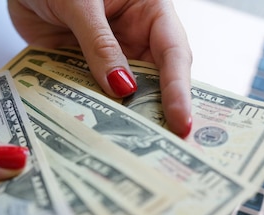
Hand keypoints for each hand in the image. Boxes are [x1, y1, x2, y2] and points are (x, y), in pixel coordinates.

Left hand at [8, 0, 192, 137]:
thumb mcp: (80, 3)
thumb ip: (100, 44)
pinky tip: (95, 134)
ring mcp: (109, 55)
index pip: (173, 53)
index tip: (182, 122)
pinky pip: (93, 94)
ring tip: (131, 150)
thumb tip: (123, 88)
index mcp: (150, 10)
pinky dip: (95, 113)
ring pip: (125, 93)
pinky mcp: (83, 68)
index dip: (179, 90)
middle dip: (159, 113)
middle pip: (156, 80)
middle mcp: (135, 36)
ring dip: (126, 118)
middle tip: (164, 149)